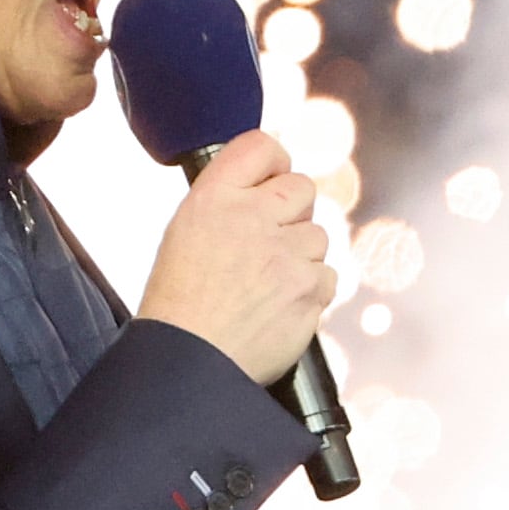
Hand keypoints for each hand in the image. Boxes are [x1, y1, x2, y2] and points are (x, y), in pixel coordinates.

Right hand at [136, 127, 338, 385]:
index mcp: (214, 198)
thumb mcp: (187, 232)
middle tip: (267, 244)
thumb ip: (229, 202)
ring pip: (318, 236)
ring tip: (264, 285)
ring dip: (300, 256)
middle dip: (292, 212)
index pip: (261, 146)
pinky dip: (310, 291)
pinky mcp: (310, 289)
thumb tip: (268, 188)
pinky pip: (328, 276)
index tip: (272, 181)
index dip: (274, 163)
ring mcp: (286, 253)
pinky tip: (278, 306)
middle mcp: (252, 217)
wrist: (189, 362)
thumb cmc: (180, 303)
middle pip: (302, 187)